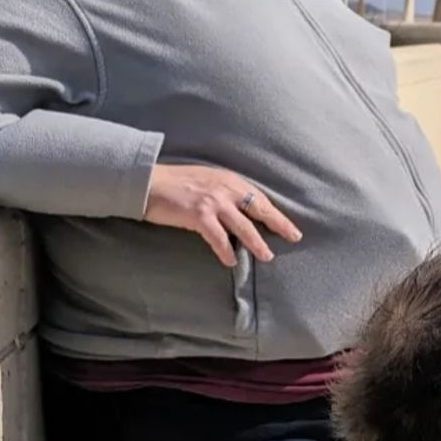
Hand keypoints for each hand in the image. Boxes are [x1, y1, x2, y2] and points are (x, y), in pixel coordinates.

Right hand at [143, 164, 302, 266]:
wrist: (147, 181)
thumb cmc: (175, 182)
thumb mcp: (207, 180)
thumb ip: (224, 191)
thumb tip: (239, 208)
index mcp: (229, 180)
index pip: (259, 198)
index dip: (276, 213)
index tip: (289, 225)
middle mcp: (226, 189)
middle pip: (259, 209)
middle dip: (278, 224)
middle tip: (294, 237)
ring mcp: (213, 202)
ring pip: (243, 226)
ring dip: (256, 243)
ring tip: (267, 256)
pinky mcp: (198, 215)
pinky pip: (218, 237)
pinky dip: (226, 250)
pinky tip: (231, 260)